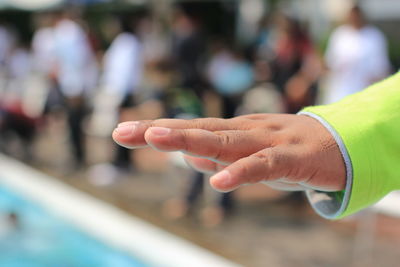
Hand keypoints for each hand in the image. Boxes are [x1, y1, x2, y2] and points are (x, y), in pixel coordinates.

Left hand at [112, 114, 345, 192]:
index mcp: (234, 132)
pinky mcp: (290, 158)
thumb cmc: (288, 150)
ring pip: (224, 140)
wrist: (340, 144)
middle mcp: (245, 131)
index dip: (156, 130)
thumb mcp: (248, 154)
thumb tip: (189, 158)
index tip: (122, 131)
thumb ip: (220, 156)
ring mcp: (267, 142)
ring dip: (190, 140)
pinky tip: (217, 181)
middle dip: (160, 131)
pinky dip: (240, 172)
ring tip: (155, 138)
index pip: (189, 129)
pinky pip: (262, 166)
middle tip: (123, 130)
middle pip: (198, 130)